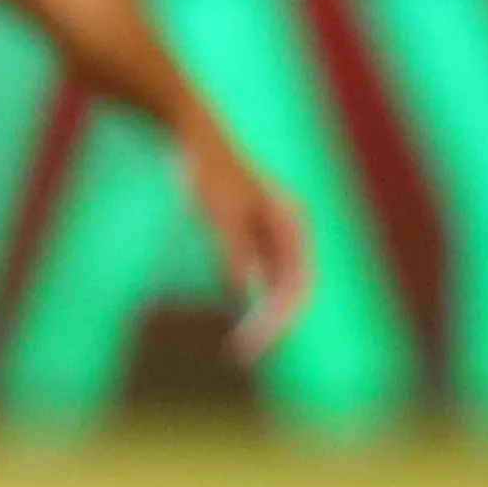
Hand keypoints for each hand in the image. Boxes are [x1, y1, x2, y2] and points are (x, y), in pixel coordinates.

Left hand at [177, 113, 311, 362]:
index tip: (252, 348)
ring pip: (277, 284)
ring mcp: (272, 229)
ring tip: (243, 346)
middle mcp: (290, 229)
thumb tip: (241, 293)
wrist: (189, 131)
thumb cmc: (206, 170)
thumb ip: (232, 251)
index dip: (279, 323)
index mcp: (293, 225)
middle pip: (293, 290)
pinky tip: (236, 310)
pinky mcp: (251, 228)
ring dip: (264, 315)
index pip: (298, 288)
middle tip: (243, 356)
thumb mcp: (220, 213)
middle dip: (273, 326)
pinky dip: (250, 295)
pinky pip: (260, 272)